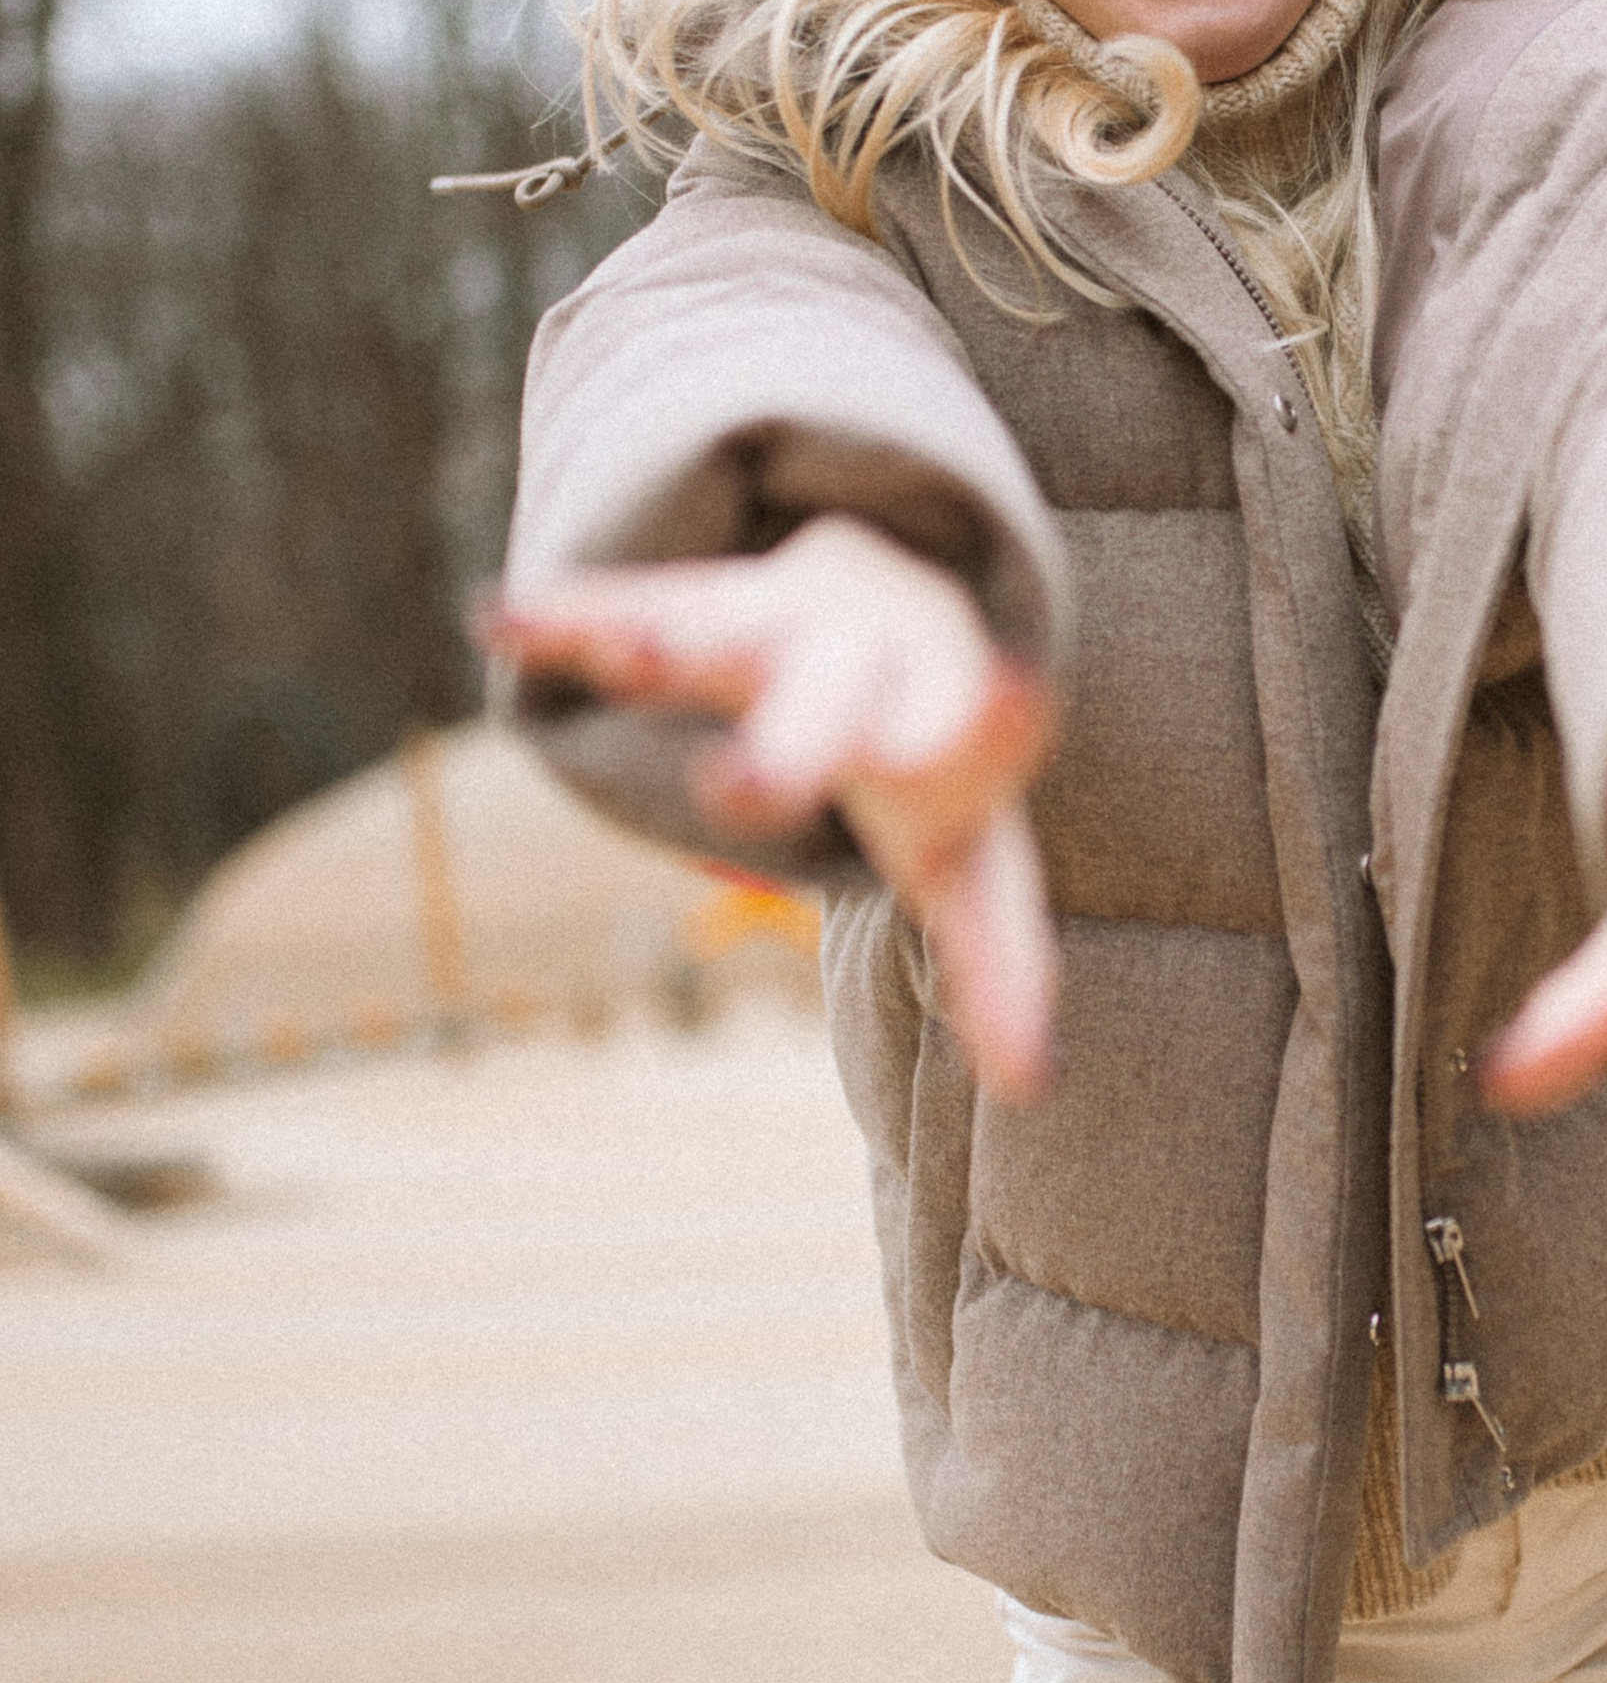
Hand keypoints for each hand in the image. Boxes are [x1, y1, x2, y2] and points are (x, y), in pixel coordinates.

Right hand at [485, 517, 1059, 1102]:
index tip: (1013, 698)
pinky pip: (628, 604)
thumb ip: (1002, 966)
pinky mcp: (698, 603)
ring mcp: (780, 625)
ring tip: (630, 662)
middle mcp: (869, 665)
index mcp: (946, 729)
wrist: (906, 596)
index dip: (993, 723)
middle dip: (788, 745)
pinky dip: (569, 618)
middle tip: (746, 792)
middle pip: (833, 703)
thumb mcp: (970, 859)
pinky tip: (500, 617)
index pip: (980, 732)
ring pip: (727, 633)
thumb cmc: (934, 765)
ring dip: (674, 648)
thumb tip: (1030, 1086)